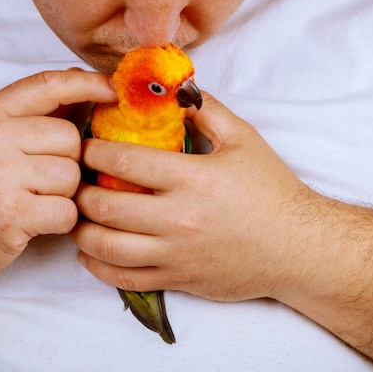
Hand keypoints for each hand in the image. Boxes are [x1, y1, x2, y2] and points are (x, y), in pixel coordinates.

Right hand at [0, 70, 115, 284]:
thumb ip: (39, 112)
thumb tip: (85, 82)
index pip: (48, 85)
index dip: (87, 84)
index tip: (111, 91)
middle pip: (70, 139)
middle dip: (66, 162)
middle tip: (39, 180)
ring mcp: (0, 177)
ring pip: (72, 176)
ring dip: (64, 194)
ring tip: (34, 200)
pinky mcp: (11, 215)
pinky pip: (68, 211)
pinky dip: (60, 221)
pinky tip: (36, 221)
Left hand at [71, 92, 311, 301]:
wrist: (299, 248)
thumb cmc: (272, 192)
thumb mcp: (245, 140)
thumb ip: (207, 111)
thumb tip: (175, 92)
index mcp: (193, 178)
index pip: (124, 160)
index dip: (93, 150)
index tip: (83, 146)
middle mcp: (178, 218)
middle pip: (105, 205)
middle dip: (79, 190)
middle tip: (73, 180)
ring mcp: (175, 254)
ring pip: (107, 246)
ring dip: (81, 229)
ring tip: (74, 214)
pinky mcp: (177, 279)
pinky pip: (125, 279)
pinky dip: (98, 267)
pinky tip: (88, 253)